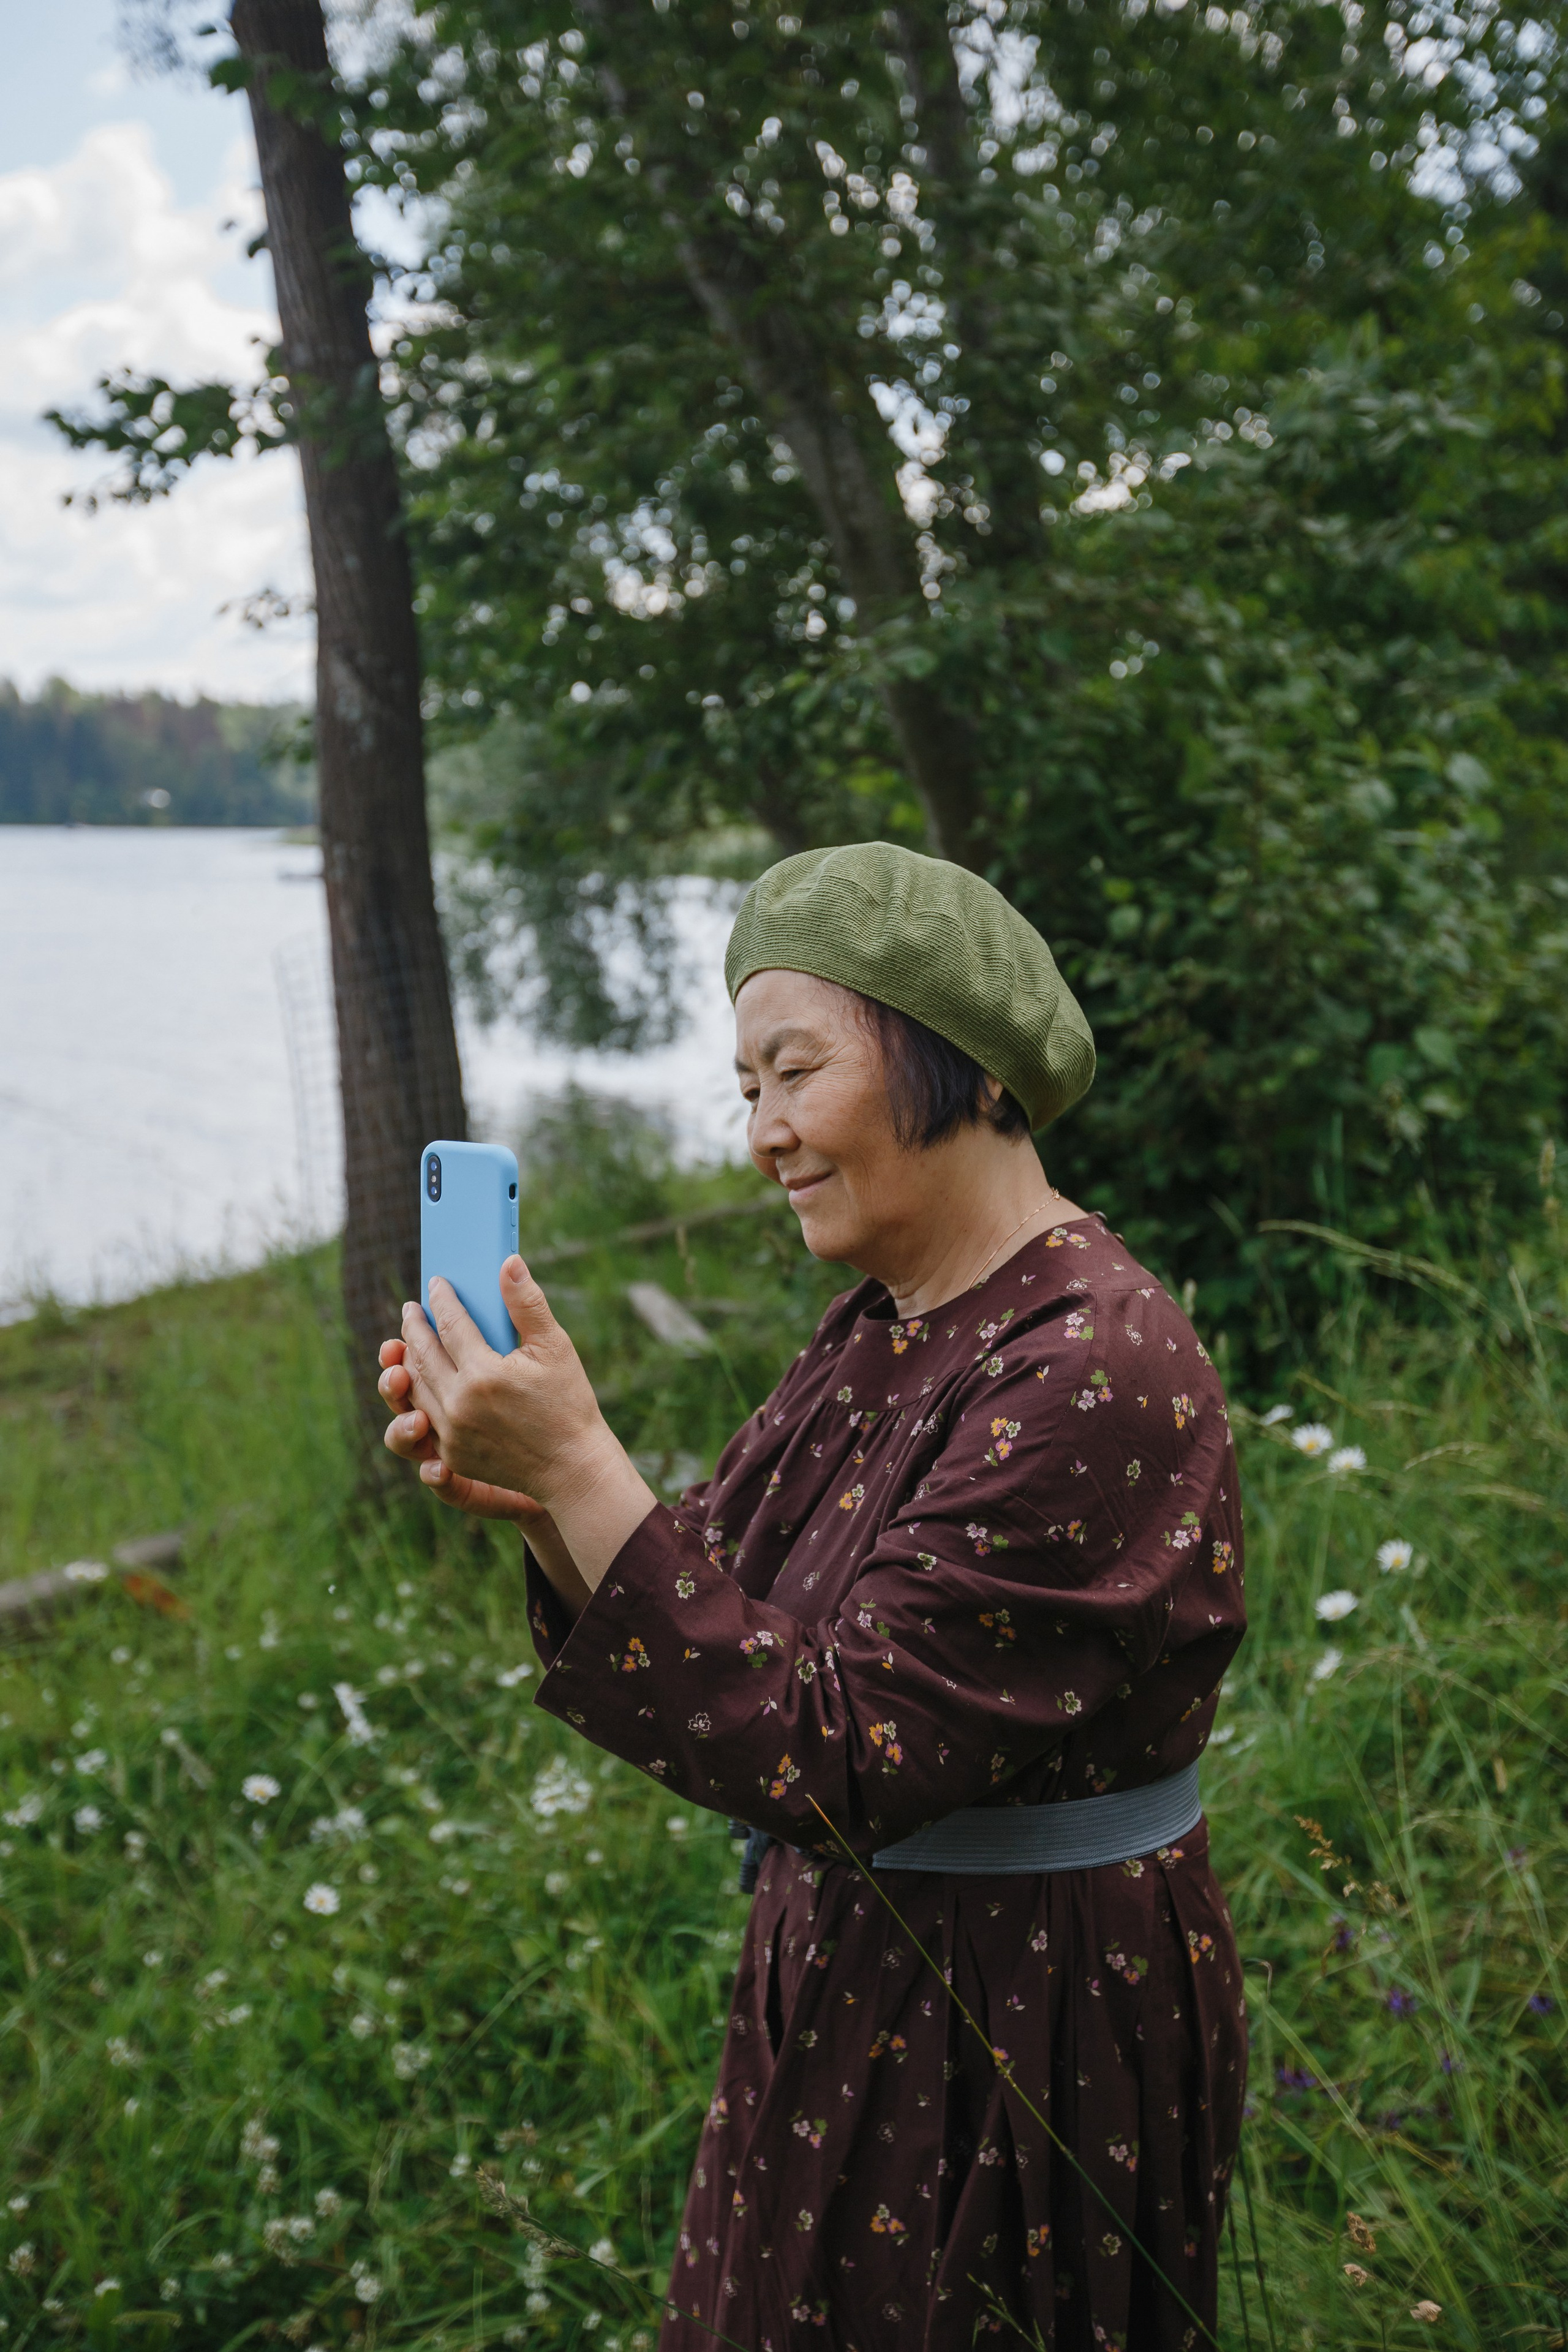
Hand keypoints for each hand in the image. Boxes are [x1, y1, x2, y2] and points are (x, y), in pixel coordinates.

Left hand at [378, 1260, 656, 1592]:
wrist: (572, 1468)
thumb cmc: (568, 1403)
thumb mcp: (554, 1348)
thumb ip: (527, 1303)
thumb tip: (509, 1261)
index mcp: (483, 1375)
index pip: (450, 1325)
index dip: (441, 1300)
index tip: (436, 1283)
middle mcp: (459, 1405)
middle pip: (423, 1355)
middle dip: (414, 1327)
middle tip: (411, 1309)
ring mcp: (451, 1434)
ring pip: (416, 1387)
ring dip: (409, 1359)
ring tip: (409, 1341)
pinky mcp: (451, 1455)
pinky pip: (422, 1417)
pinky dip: (416, 1394)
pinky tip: (420, 1381)